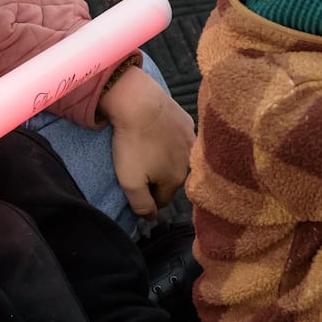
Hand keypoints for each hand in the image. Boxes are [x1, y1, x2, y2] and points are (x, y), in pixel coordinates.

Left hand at [99, 67, 194, 219]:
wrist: (139, 103)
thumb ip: (141, 205)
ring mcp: (191, 139)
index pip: (162, 200)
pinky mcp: (187, 121)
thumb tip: (151, 218)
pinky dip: (168, 138)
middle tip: (138, 166)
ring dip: (165, 157)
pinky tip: (156, 132)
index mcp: (176, 179)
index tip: (134, 187)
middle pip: (171, 179)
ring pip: (177, 157)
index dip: (147, 198)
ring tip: (146, 148)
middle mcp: (189, 161)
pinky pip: (178, 138)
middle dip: (158, 177)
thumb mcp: (130, 182)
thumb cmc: (133, 144)